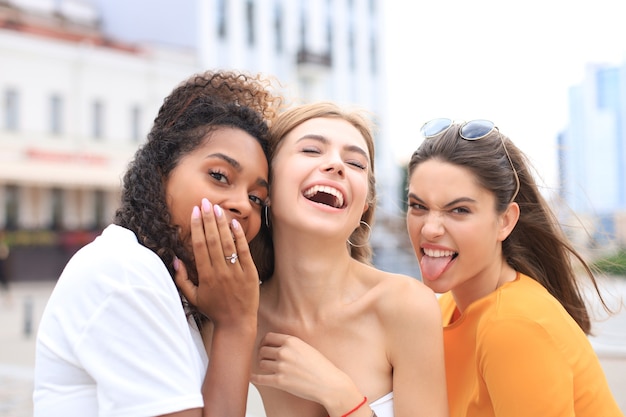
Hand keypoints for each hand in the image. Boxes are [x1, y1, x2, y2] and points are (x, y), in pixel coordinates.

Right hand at [175, 198, 258, 327]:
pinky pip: (244, 252)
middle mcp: (220, 272)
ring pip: (228, 243)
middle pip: (213, 241)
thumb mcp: (192, 297)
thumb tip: (175, 259)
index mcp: (205, 276)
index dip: (197, 228)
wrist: (236, 323)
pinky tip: (234, 224)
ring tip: (217, 208)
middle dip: (208, 220)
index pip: (200, 246)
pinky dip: (239, 237)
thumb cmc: (213, 309)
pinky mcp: (250, 273)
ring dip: (222, 224)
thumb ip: (181, 279)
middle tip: (205, 202)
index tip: (194, 212)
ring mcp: (236, 272)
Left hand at [251, 332, 362, 412]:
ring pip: (262, 363)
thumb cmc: (321, 367)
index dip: (264, 342)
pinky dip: (255, 378)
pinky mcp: (280, 381)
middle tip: (265, 359)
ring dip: (262, 366)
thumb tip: (278, 345)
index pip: (268, 337)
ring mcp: (281, 366)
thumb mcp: (307, 348)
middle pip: (262, 350)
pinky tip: (253, 378)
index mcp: (291, 341)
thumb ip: (292, 345)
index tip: (264, 346)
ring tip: (267, 369)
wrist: (330, 383)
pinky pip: (260, 378)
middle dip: (262, 354)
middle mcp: (285, 352)